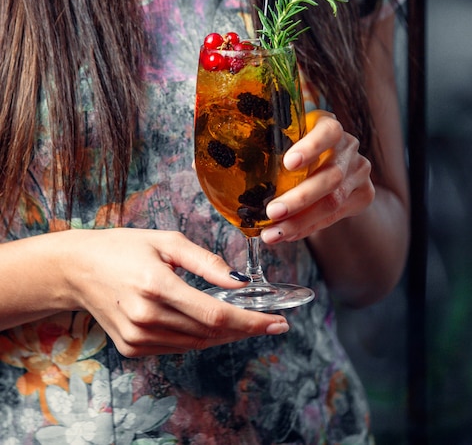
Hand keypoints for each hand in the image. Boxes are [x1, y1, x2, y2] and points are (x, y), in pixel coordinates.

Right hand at [64, 228, 288, 355]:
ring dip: (225, 335)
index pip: (216, 314)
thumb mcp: (167, 241)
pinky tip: (210, 324)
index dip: (251, 322)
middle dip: (246, 329)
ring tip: (245, 322)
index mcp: (156, 285)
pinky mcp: (132, 348)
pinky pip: (177, 347)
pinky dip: (199, 337)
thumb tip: (240, 280)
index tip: (277, 322)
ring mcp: (137, 338)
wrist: (77, 269)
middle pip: (210, 333)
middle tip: (271, 323)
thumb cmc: (123, 248)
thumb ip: (206, 261)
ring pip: (196, 344)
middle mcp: (146, 317)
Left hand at [261, 110, 374, 243]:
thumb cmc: (294, 147)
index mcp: (329, 126)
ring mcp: (359, 171)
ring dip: (300, 221)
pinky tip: (287, 234)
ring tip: (273, 233)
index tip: (288, 163)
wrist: (327, 158)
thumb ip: (272, 144)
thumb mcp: (286, 138)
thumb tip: (234, 159)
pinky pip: (334, 216)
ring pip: (333, 201)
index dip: (310, 147)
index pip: (328, 132)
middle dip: (299, 198)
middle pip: (330, 176)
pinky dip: (307, 228)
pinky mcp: (363, 194)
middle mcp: (349, 147)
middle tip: (272, 212)